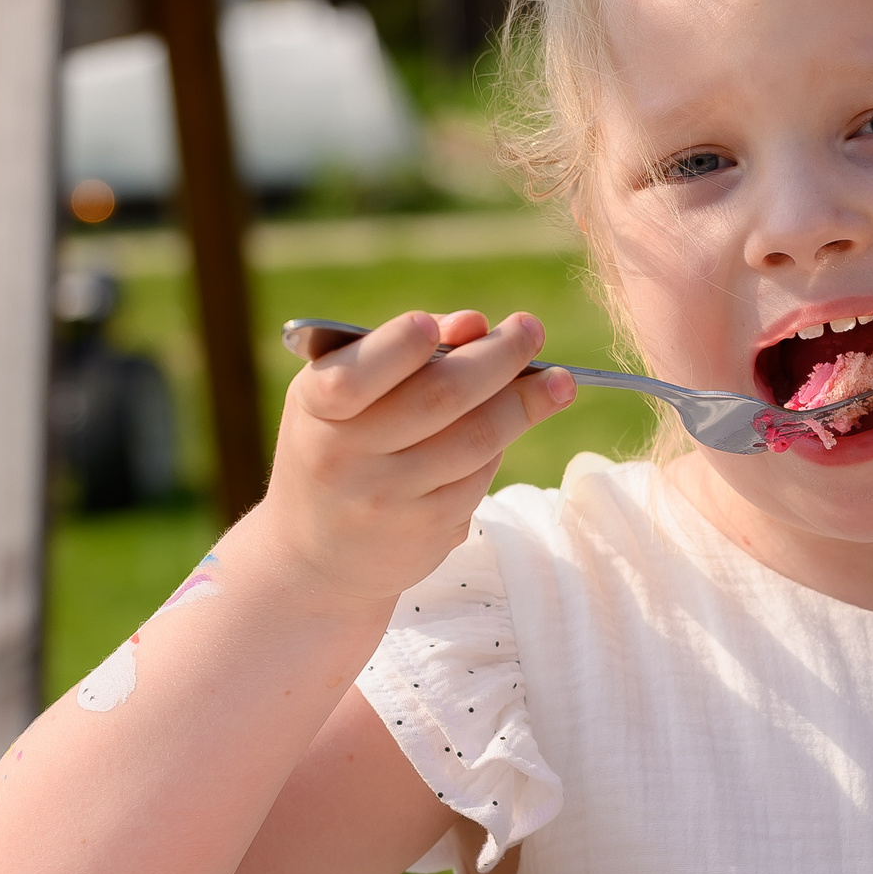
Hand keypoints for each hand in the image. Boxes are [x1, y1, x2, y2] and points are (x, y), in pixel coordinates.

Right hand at [257, 309, 573, 611]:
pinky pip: (480, 475)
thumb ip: (400, 350)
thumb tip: (474, 323)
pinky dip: (503, 441)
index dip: (402, 348)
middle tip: (530, 329)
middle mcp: (344, 457)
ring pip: (475, 439)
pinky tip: (516, 421)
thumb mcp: (341, 392)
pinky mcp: (427, 530)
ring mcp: (387, 499)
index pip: (353, 377)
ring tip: (559, 380)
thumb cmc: (337, 443)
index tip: (460, 319)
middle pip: (439, 398)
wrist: (318, 553)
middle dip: (498, 358)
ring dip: (525, 404)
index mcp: (314, 408)